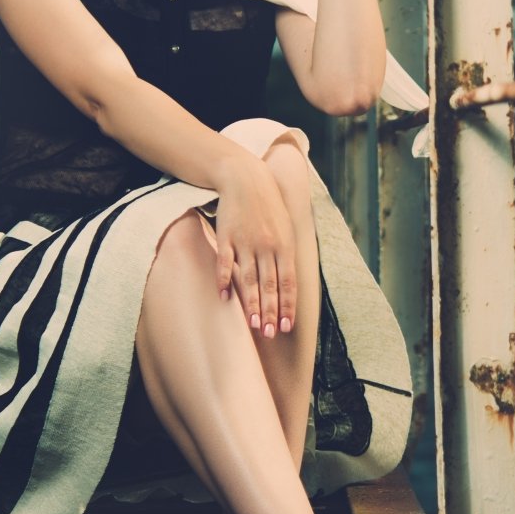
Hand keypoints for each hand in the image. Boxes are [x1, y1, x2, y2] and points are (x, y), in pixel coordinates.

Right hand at [210, 157, 296, 338]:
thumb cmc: (270, 207)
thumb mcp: (287, 228)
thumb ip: (287, 256)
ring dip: (251, 303)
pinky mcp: (226, 237)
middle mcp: (267, 246)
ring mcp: (246, 242)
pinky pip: (225, 262)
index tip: (286, 326)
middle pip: (269, 285)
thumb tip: (290, 284)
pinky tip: (225, 297)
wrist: (246, 179)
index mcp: (284, 246)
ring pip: (249, 278)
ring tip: (252, 325)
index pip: (288, 282)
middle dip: (270, 311)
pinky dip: (224, 280)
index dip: (287, 305)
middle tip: (269, 333)